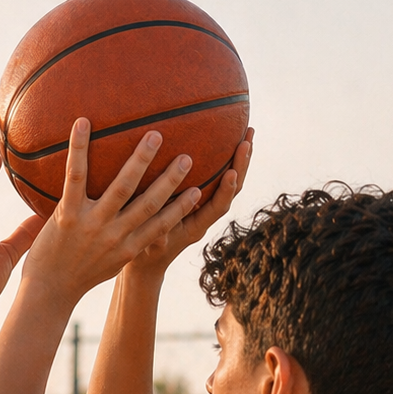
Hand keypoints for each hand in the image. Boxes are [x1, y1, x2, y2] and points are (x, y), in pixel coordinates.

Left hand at [21, 120, 203, 306]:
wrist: (47, 292)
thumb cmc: (75, 276)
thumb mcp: (107, 263)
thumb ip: (122, 243)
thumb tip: (130, 222)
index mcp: (128, 248)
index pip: (161, 226)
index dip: (181, 208)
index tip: (200, 190)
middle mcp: (115, 236)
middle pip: (149, 203)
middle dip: (170, 180)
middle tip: (188, 156)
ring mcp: (92, 224)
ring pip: (122, 187)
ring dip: (141, 161)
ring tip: (155, 136)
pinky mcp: (67, 215)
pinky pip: (75, 176)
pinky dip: (79, 148)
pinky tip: (82, 123)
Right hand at [131, 127, 254, 275]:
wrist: (149, 262)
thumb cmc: (145, 252)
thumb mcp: (148, 245)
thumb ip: (157, 238)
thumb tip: (160, 232)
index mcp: (197, 227)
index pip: (218, 207)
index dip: (226, 191)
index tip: (232, 172)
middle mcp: (206, 216)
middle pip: (233, 190)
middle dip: (241, 165)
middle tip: (247, 140)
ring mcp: (204, 206)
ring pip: (229, 182)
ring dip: (240, 158)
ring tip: (247, 132)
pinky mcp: (199, 199)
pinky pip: (217, 178)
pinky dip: (226, 159)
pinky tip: (226, 138)